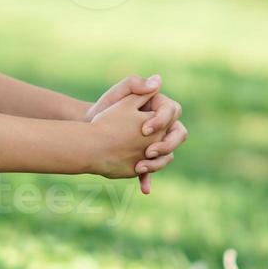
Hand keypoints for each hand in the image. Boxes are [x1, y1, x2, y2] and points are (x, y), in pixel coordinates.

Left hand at [84, 75, 187, 194]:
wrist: (89, 127)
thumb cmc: (104, 108)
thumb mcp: (117, 94)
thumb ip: (134, 84)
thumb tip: (158, 80)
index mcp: (158, 107)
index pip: (173, 111)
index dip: (162, 120)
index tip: (144, 128)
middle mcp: (162, 125)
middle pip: (178, 134)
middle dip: (167, 145)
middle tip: (148, 151)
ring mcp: (156, 142)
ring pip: (168, 155)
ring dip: (158, 163)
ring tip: (140, 168)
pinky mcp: (146, 157)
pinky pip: (153, 168)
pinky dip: (149, 179)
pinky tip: (144, 188)